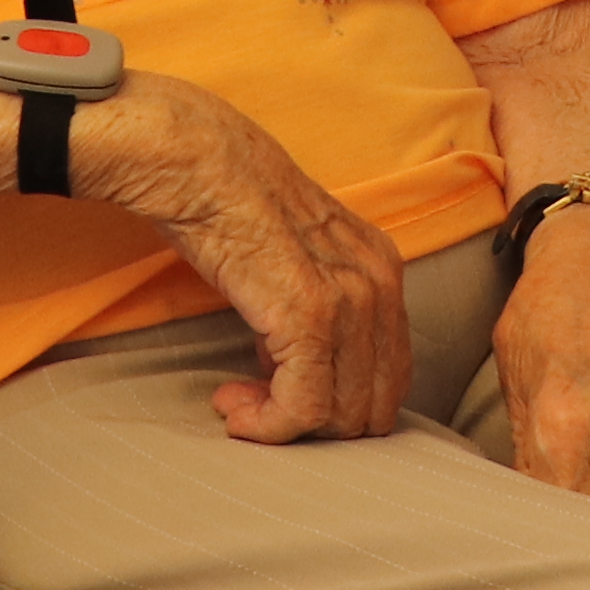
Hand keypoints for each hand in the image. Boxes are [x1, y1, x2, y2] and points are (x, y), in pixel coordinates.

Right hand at [75, 74, 410, 443]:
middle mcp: (380, 285)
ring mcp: (350, 302)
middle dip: (315, 423)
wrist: (201, 164)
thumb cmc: (234, 202)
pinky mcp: (309, 319)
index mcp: (382, 269)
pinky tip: (234, 408)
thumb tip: (303, 368)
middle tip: (253, 402)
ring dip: (284, 424)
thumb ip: (316, 310)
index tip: (278, 390)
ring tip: (236, 401)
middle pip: (374, 405)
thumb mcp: (298, 257)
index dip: (335, 400)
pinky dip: (269, 425)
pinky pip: (303, 407)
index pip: (388, 374)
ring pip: (342, 416)